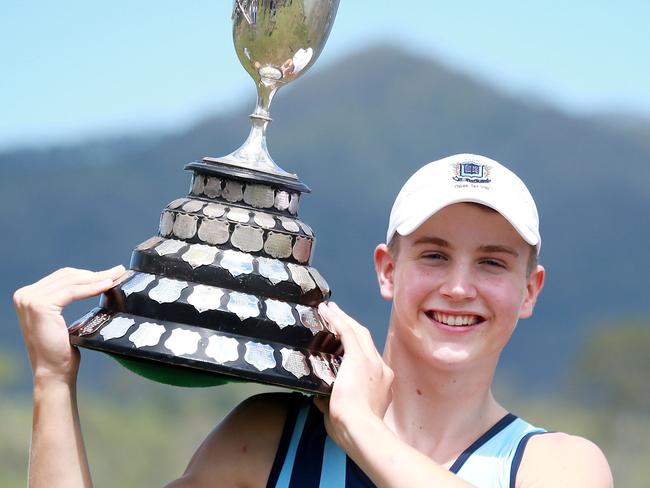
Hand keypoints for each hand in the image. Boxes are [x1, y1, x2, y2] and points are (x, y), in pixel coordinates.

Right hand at [14, 265, 125, 384]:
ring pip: (72, 282)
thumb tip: (93, 281)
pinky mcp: (40, 306)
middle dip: (95, 273)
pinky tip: (107, 285)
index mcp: (28, 296)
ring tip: (117, 276)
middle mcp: (25, 295)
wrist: (54, 372)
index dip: (88, 273)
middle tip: (118, 271)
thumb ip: (67, 298)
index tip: (111, 272)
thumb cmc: (62, 350)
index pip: (63, 277)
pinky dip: (92, 288)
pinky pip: (73, 291)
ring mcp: (30, 300)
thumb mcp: (62, 319)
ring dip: (97, 278)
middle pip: (68, 276)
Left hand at [314, 302, 393, 447]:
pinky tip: (327, 310)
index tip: (344, 345)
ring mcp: (372, 362)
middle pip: (366, 340)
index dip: (356, 348)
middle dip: (351, 326)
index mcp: (380, 384)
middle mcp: (381, 369)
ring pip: (358, 332)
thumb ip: (332, 402)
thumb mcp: (342, 414)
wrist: (361, 430)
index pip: (368, 359)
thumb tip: (318, 396)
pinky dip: (337, 319)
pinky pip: (347, 331)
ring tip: (330, 309)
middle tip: (338, 316)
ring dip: (343, 319)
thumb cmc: (353, 430)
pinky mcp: (359, 357)